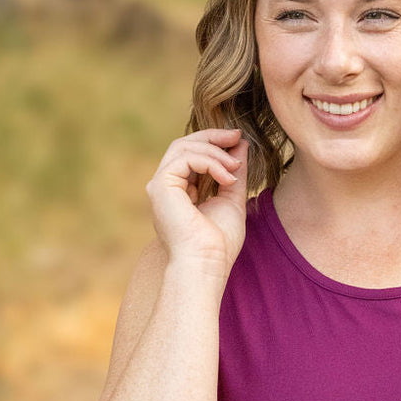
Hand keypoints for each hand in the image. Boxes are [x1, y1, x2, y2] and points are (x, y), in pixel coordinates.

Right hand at [145, 128, 249, 278]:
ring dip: (215, 152)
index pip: (191, 154)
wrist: (207, 264)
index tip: (238, 139)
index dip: (214, 143)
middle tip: (237, 137)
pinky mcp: (161, 186)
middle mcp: (166, 186)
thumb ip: (234, 173)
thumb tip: (241, 145)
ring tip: (235, 167)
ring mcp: (160, 186)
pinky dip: (210, 162)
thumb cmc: (219, 244)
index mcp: (179, 191)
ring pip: (183, 147)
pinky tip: (227, 178)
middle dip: (213, 138)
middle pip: (184, 144)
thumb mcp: (232, 200)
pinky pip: (185, 158)